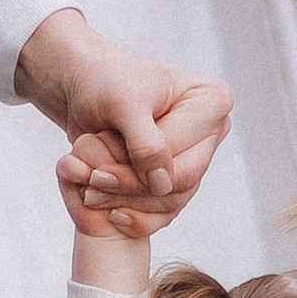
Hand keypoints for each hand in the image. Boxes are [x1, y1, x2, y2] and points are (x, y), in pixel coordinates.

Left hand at [14, 9, 230, 234]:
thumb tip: (164, 185)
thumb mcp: (122, 105)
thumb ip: (145, 144)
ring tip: (90, 191)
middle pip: (181, 183)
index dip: (139, 173)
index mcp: (213, 101)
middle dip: (131, 188)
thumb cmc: (102, 82)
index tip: (95, 174)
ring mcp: (196, 154)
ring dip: (127, 202)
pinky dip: (134, 215)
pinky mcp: (176, 174)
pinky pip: (164, 210)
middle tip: (90, 186)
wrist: (83, 85)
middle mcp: (212, 130)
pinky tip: (110, 213)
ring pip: (171, 201)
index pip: (183, 157)